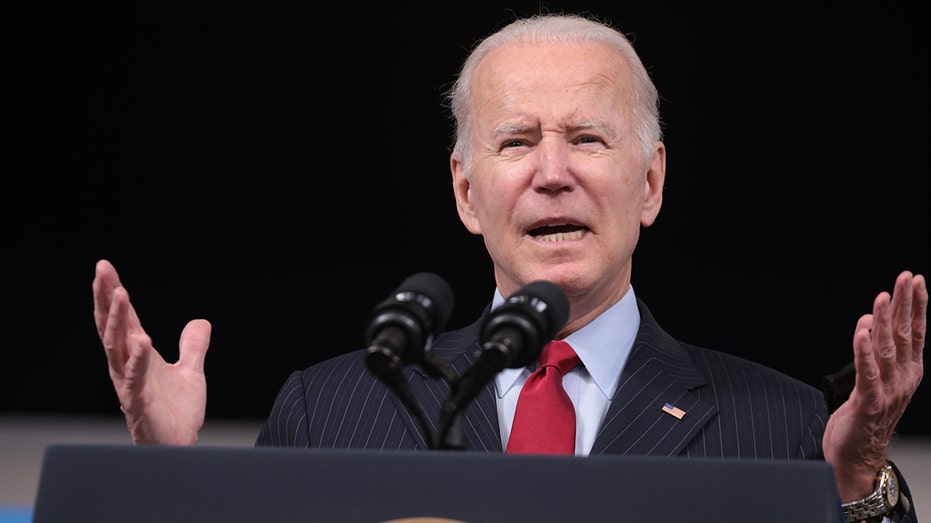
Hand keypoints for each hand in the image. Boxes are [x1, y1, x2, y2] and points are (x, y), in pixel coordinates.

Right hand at [93, 259, 210, 444]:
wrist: (181, 447)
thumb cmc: (177, 414)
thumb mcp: (191, 372)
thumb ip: (193, 347)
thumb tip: (200, 322)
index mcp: (137, 356)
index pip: (124, 319)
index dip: (114, 293)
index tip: (105, 268)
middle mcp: (127, 366)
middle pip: (112, 326)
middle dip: (107, 297)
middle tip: (101, 269)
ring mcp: (130, 383)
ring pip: (117, 347)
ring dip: (119, 320)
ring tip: (121, 293)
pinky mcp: (139, 402)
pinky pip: (135, 377)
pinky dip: (138, 357)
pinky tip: (142, 339)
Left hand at [823, 270, 926, 501]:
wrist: (857, 457)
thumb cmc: (865, 418)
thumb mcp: (875, 379)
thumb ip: (875, 351)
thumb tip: (870, 322)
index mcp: (907, 372)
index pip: (914, 333)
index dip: (915, 306)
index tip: (915, 281)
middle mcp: (901, 379)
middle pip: (904, 335)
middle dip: (905, 303)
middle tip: (906, 277)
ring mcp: (887, 390)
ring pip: (886, 349)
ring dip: (882, 321)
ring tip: (882, 297)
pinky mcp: (868, 402)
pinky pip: (866, 371)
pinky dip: (863, 351)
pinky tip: (861, 332)